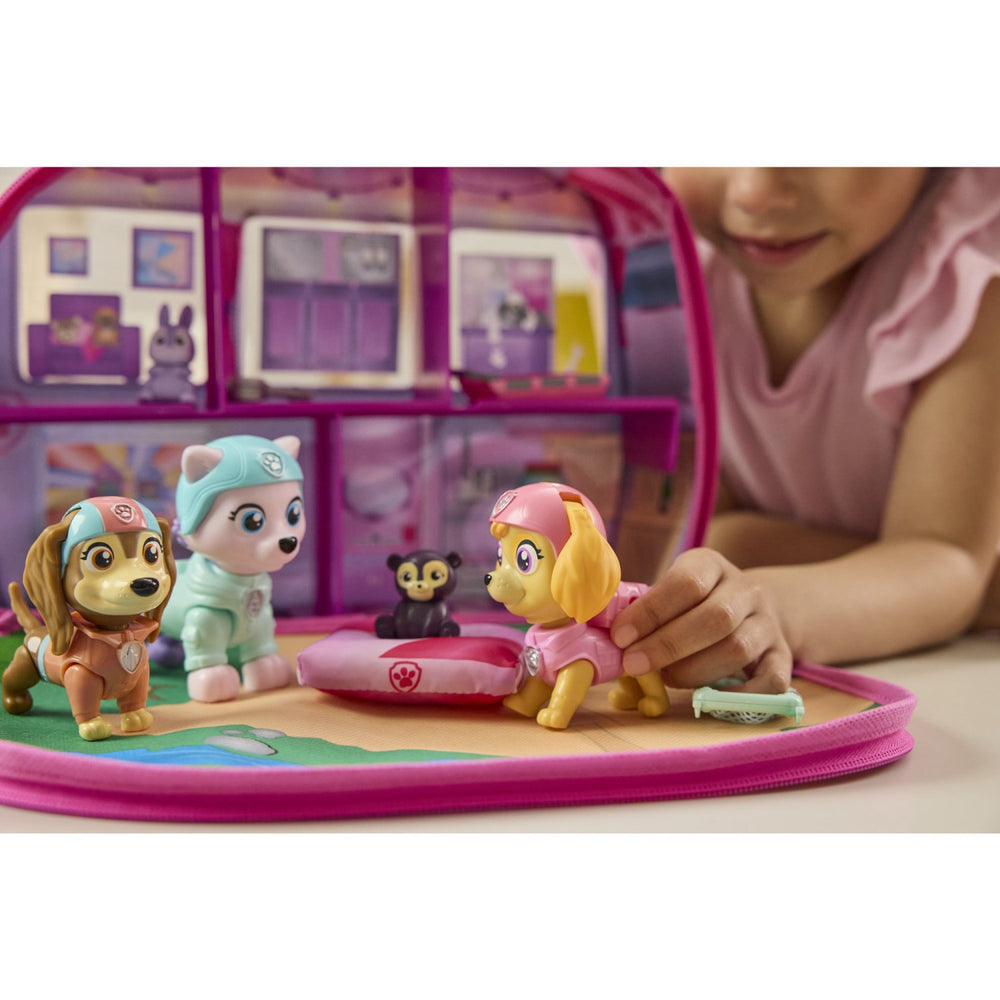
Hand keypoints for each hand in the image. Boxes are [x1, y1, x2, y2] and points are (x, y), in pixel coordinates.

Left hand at [611, 548, 792, 692]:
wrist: (756, 608)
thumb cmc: (695, 604)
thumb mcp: (672, 591)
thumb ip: (647, 609)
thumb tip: (611, 638)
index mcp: (712, 566)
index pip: (686, 582)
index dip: (651, 611)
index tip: (620, 636)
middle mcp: (746, 591)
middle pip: (715, 618)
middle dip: (667, 645)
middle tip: (633, 664)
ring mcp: (769, 625)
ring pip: (737, 649)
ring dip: (694, 670)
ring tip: (664, 678)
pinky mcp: (783, 658)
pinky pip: (771, 680)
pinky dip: (738, 694)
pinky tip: (706, 695)